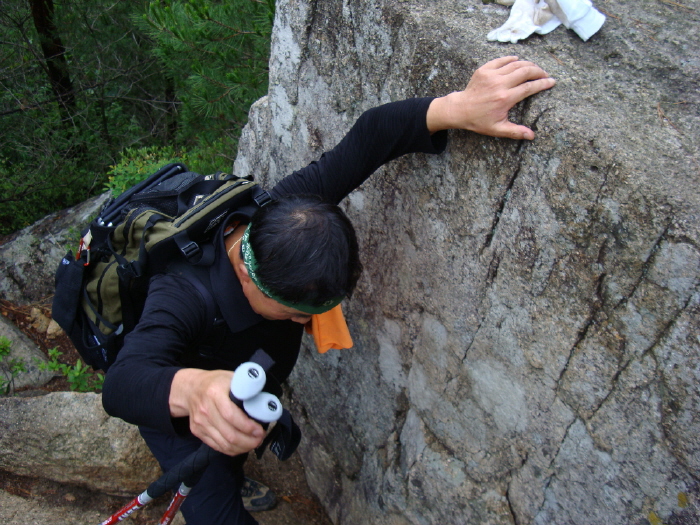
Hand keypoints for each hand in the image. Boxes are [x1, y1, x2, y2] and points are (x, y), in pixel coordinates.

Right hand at [170, 368, 264, 454]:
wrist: (191, 388)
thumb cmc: (216, 382)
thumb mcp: (231, 377)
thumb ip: (246, 388)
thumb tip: (265, 402)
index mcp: (214, 393)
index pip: (231, 415)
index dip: (247, 426)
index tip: (259, 429)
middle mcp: (205, 409)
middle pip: (228, 434)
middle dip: (248, 441)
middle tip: (260, 438)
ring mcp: (200, 422)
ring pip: (223, 444)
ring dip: (242, 447)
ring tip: (254, 443)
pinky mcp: (197, 432)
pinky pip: (217, 446)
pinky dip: (231, 450)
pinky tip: (241, 446)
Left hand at [426, 56, 555, 139]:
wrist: (460, 109)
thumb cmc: (479, 120)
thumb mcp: (497, 129)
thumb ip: (515, 131)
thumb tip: (532, 136)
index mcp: (505, 98)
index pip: (530, 87)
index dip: (543, 83)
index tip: (552, 82)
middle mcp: (500, 84)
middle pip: (525, 71)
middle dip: (538, 71)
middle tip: (544, 74)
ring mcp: (491, 75)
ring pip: (515, 64)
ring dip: (528, 64)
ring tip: (534, 69)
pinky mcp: (484, 70)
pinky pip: (501, 60)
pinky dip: (511, 59)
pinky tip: (518, 61)